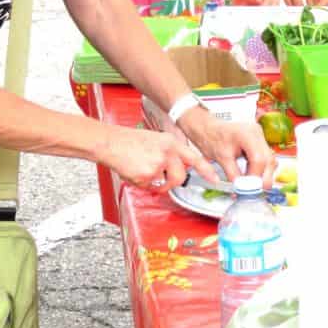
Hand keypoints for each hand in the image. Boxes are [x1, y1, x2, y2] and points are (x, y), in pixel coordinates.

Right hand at [97, 124, 214, 192]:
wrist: (112, 142)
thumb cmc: (131, 142)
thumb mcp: (158, 140)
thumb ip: (171, 153)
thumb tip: (178, 169)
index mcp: (172, 143)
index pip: (195, 158)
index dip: (207, 170)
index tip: (215, 180)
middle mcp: (168, 153)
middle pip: (180, 177)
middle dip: (172, 183)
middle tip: (162, 181)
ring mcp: (158, 165)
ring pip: (164, 184)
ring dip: (156, 184)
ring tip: (145, 173)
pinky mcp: (147, 175)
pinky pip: (150, 187)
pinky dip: (143, 184)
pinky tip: (135, 172)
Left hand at [178, 107, 275, 187]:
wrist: (208, 127)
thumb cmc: (212, 138)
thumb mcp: (221, 158)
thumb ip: (233, 174)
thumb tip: (241, 188)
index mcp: (248, 134)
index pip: (259, 160)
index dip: (254, 177)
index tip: (247, 189)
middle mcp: (258, 134)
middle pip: (269, 160)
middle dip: (262, 178)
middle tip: (252, 191)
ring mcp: (260, 136)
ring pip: (270, 160)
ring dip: (263, 175)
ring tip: (250, 185)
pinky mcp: (259, 141)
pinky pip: (266, 158)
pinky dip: (260, 169)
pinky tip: (251, 176)